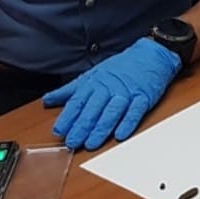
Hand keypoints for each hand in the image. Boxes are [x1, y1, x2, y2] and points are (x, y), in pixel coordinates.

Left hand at [42, 38, 180, 150]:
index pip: (78, 101)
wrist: (151, 55)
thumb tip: (48, 100)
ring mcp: (126, 93)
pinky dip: (127, 123)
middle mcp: (109, 88)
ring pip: (111, 112)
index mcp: (95, 83)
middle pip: (93, 109)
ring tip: (91, 143)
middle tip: (72, 142)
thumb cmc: (121, 67)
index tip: (59, 130)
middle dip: (81, 127)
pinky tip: (120, 135)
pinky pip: (134, 112)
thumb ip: (70, 90)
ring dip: (101, 128)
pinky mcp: (143, 98)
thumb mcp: (92, 75)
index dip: (68, 117)